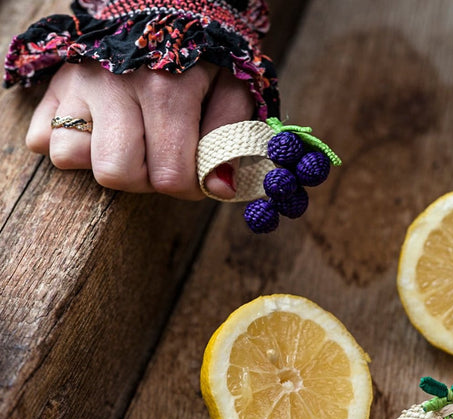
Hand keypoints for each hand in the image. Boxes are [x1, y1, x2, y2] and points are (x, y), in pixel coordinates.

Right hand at [25, 60, 254, 199]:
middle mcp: (114, 84)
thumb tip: (219, 188)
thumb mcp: (231, 90)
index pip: (169, 176)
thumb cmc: (200, 58)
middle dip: (143, 179)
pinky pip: (42, 138)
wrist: (161, 12)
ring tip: (129, 144)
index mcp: (165, 90)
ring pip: (70, 155)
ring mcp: (77, 83)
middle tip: (159, 157)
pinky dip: (70, 143)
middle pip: (116, 173)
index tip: (194, 172)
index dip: (187, 186)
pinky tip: (99, 131)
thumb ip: (230, 139)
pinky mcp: (53, 86)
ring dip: (102, 160)